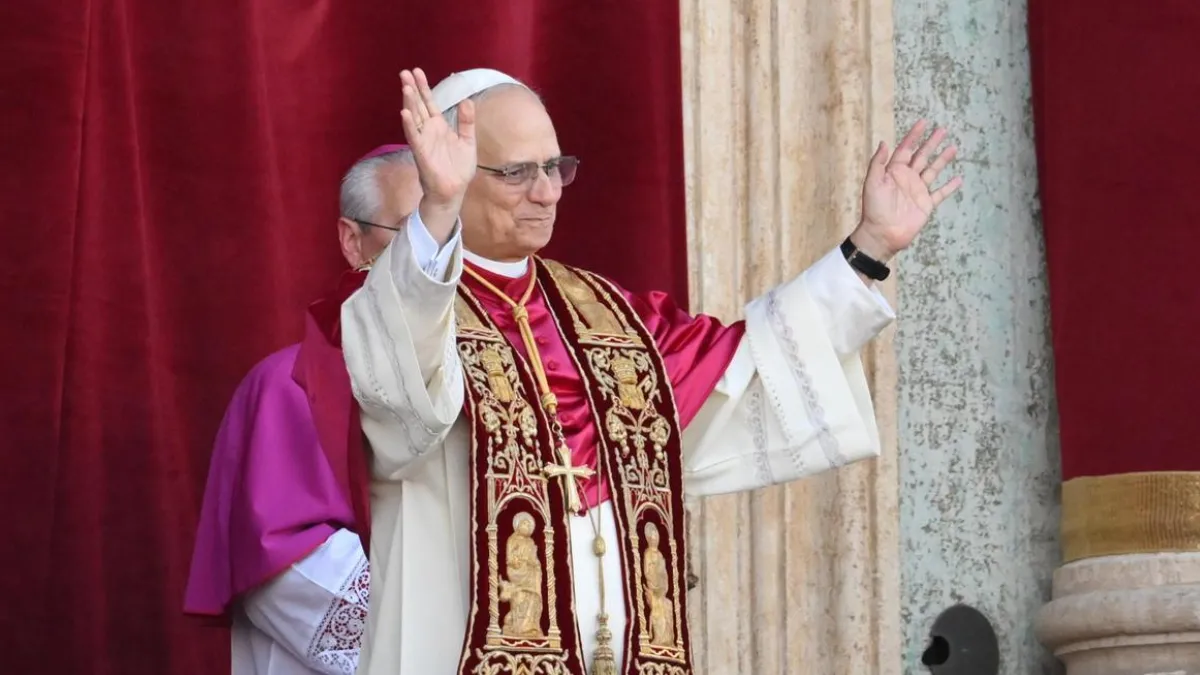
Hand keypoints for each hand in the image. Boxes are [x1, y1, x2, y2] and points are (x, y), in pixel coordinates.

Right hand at [399, 68, 475, 206]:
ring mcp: (423, 141)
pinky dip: (409, 125)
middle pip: (418, 105)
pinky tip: (405, 113)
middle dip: (412, 89)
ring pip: (414, 118)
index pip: (429, 102)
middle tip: (404, 72)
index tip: (417, 71)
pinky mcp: (421, 153)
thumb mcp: (468, 141)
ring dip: (409, 103)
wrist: (454, 191)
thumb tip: (467, 100)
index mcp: (439, 126)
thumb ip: (466, 121)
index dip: (423, 87)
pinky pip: (414, 137)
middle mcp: (428, 131)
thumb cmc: (458, 168)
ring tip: (405, 87)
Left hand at [851, 120, 961, 261]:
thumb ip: (878, 163)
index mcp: (894, 171)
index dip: (914, 135)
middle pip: (922, 156)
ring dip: (943, 160)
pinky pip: (940, 193)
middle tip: (943, 129)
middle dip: (931, 143)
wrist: (882, 233)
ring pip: (933, 171)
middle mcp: (907, 178)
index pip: (906, 149)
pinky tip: (958, 179)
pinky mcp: (926, 204)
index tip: (923, 122)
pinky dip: (950, 187)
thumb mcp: (872, 182)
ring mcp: (918, 191)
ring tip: (953, 148)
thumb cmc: (874, 208)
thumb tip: (885, 142)